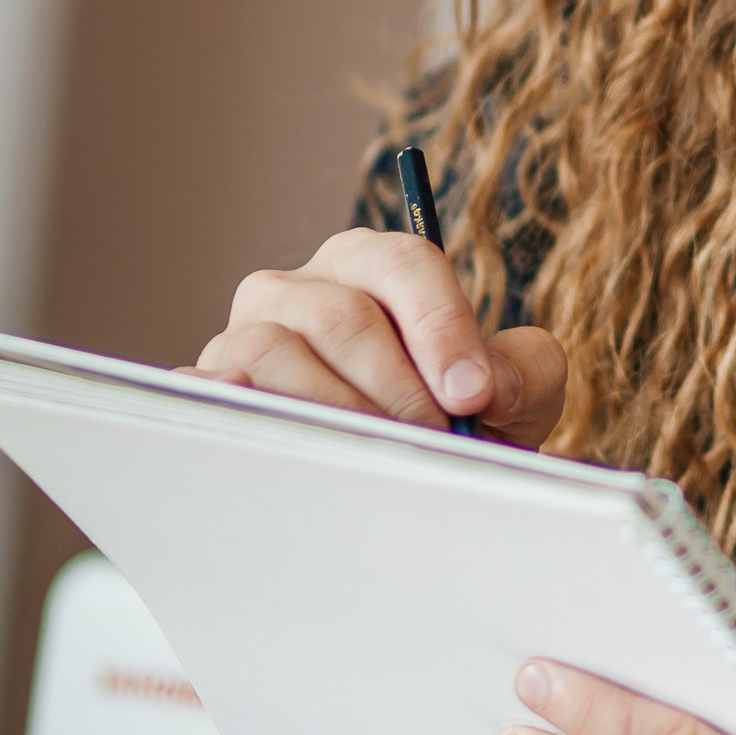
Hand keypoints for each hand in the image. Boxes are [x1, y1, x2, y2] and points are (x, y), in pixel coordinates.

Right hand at [196, 226, 565, 446]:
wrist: (402, 471)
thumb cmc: (460, 419)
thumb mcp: (518, 391)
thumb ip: (523, 370)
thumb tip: (480, 386)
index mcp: (371, 264)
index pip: (402, 263)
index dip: (440, 326)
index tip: (471, 393)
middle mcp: (299, 287)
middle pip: (341, 315)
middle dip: (398, 388)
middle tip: (435, 439)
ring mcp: (245, 334)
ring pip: (274, 353)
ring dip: (338, 412)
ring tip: (382, 452)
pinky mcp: (212, 386)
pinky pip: (216, 394)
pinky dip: (258, 420)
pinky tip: (304, 451)